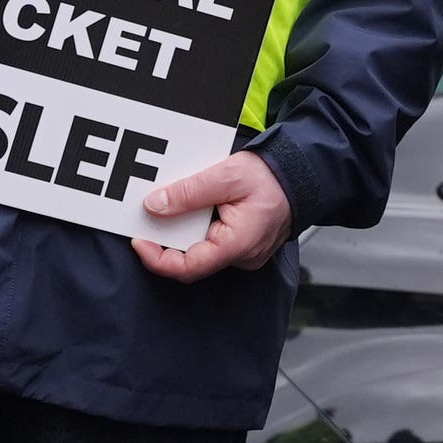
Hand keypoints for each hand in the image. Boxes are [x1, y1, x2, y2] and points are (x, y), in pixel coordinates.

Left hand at [135, 150, 292, 279]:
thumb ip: (188, 193)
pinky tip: (194, 207)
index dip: (157, 258)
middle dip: (167, 238)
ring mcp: (243, 252)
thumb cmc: (272, 177)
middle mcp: (241, 256)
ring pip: (201, 250)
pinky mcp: (242, 243)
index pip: (188, 267)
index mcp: (237, 245)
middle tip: (152, 213)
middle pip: (191, 258)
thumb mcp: (225, 176)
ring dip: (182, 230)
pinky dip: (197, 227)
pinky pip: (212, 241)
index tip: (139, 240)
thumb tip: (154, 206)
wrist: (303, 174)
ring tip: (175, 203)